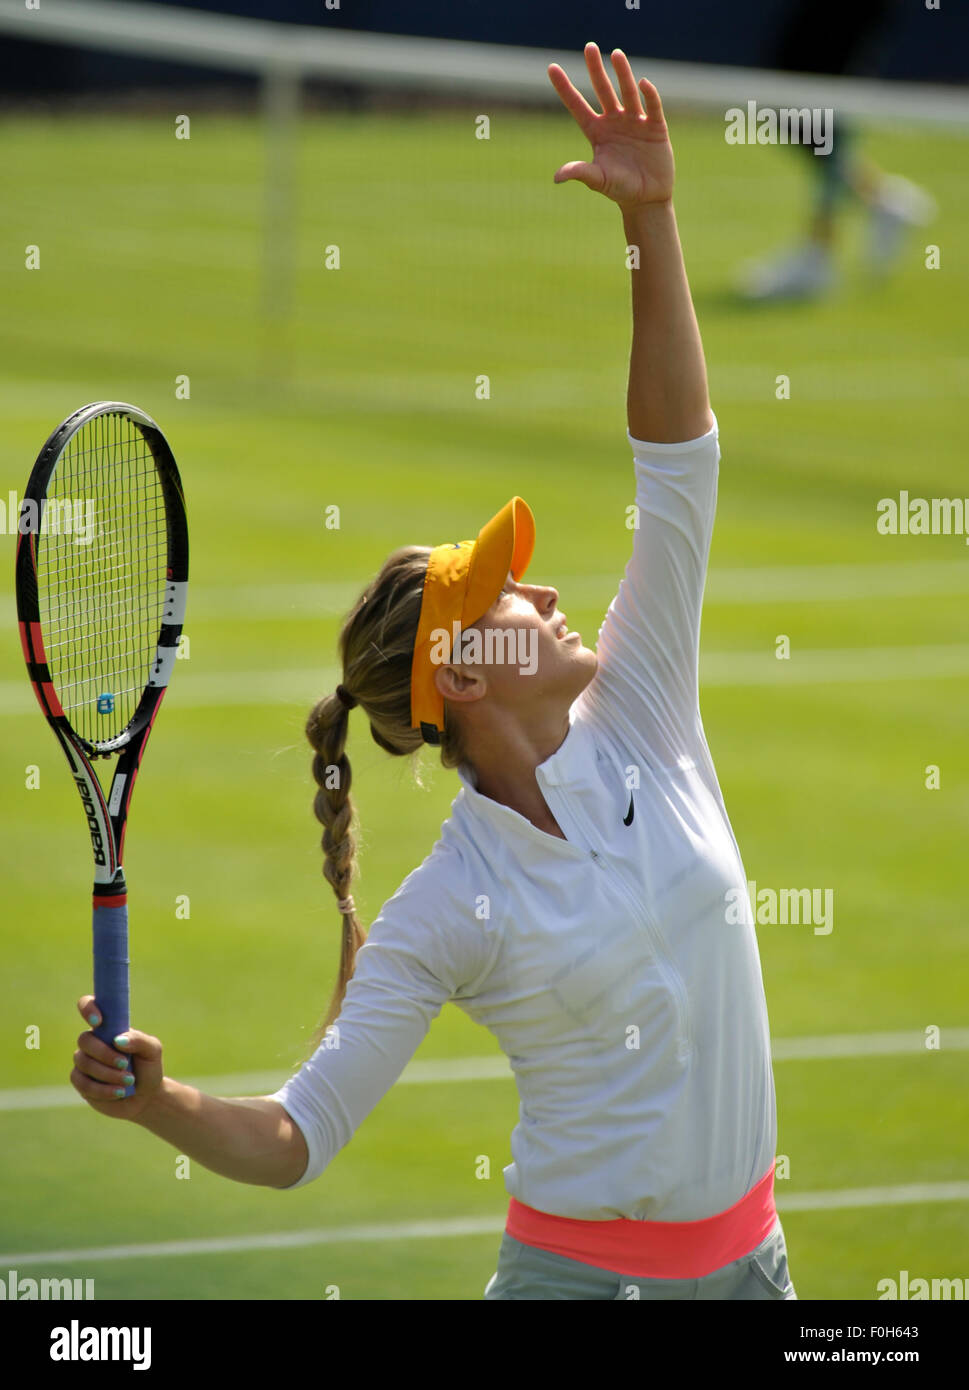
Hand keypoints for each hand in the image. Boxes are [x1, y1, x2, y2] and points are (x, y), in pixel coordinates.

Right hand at [72, 995, 163, 1121]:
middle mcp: (93, 1042)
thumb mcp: (152, 1050)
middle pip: (85, 1040)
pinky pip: (82, 1083)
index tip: (99, 1020)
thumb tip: (117, 1039)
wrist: (146, 1096)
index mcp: (108, 1027)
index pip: (88, 1006)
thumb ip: (138, 1040)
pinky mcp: (81, 1082)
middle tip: (125, 1064)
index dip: (88, 1008)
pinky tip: (119, 1092)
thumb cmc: (148, 1067)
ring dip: (108, 1074)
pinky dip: (102, 1089)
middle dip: (105, 1054)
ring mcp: (84, 1061)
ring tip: (128, 1081)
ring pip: (84, 1063)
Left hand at [547, 43, 673, 211]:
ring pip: (627, 92)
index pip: (577, 106)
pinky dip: (648, 94)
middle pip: (602, 90)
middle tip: (589, 47)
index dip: (564, 87)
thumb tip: (557, 177)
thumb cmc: (620, 189)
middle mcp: (614, 121)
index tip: (551, 67)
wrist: (647, 198)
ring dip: (622, 73)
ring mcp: (634, 121)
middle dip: (595, 69)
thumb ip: (580, 173)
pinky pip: (651, 106)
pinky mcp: (654, 126)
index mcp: (597, 132)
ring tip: (616, 54)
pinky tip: (643, 83)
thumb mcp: (599, 180)